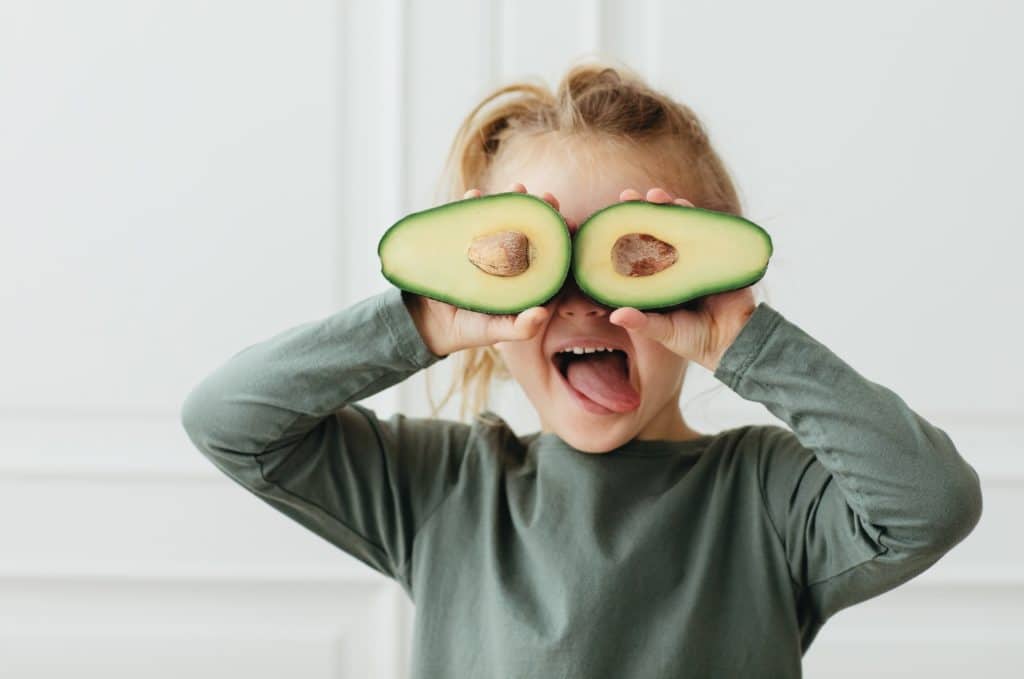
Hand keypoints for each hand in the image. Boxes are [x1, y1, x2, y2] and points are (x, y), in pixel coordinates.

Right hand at [403, 183, 566, 356]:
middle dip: (541, 212)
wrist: (429, 323)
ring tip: (517, 188)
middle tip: (548, 197)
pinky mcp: (463, 239)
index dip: (562, 239)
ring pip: (503, 218)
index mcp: (526, 279)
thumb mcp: (496, 332)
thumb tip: (541, 313)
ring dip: (510, 201)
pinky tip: (475, 195)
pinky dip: (471, 205)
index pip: (550, 256)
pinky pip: (469, 218)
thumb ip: (520, 328)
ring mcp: (486, 246)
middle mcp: (509, 259)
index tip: (571, 223)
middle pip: (530, 230)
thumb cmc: (471, 329)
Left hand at [607, 187, 756, 372]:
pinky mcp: (718, 255)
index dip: (624, 233)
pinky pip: (708, 231)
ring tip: (655, 195)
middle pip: (657, 230)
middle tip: (627, 196)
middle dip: (643, 211)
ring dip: (669, 207)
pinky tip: (685, 206)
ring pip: (681, 226)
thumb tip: (614, 316)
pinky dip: (698, 218)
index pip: (637, 250)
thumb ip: (642, 323)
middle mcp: (675, 264)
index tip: (608, 219)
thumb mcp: (665, 332)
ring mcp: (696, 257)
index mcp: (658, 279)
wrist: (736, 342)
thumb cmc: (695, 340)